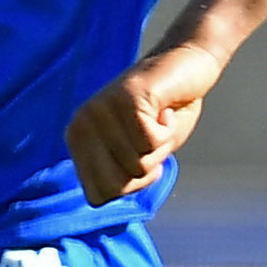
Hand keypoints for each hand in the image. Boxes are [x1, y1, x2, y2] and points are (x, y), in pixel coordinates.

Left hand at [69, 37, 222, 200]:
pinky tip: (164, 108)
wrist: (188, 65)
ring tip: (158, 117)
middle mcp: (82, 122)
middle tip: (151, 136)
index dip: (130, 185)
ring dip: (161, 145)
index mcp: (77, 139)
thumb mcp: (139, 153)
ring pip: (138, 163)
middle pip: (117, 185)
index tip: (139, 153)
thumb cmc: (166, 113)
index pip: (98, 196)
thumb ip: (118, 176)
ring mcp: (101, 108)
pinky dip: (168, 130)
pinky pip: (151, 142)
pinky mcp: (127, 97)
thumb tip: (99, 201)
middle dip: (145, 170)